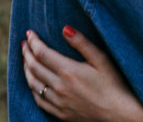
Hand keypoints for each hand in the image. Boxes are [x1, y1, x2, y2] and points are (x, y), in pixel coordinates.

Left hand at [22, 26, 142, 121]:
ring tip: (25, 60)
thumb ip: (82, 43)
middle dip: (26, 53)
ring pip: (33, 84)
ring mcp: (58, 102)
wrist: (119, 114)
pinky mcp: (60, 113)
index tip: (29, 33)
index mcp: (69, 71)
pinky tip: (33, 82)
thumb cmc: (113, 84)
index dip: (33, 42)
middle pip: (34, 67)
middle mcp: (59, 87)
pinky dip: (32, 88)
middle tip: (24, 43)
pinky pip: (39, 100)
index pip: (42, 53)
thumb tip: (65, 28)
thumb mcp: (101, 59)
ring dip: (26, 70)